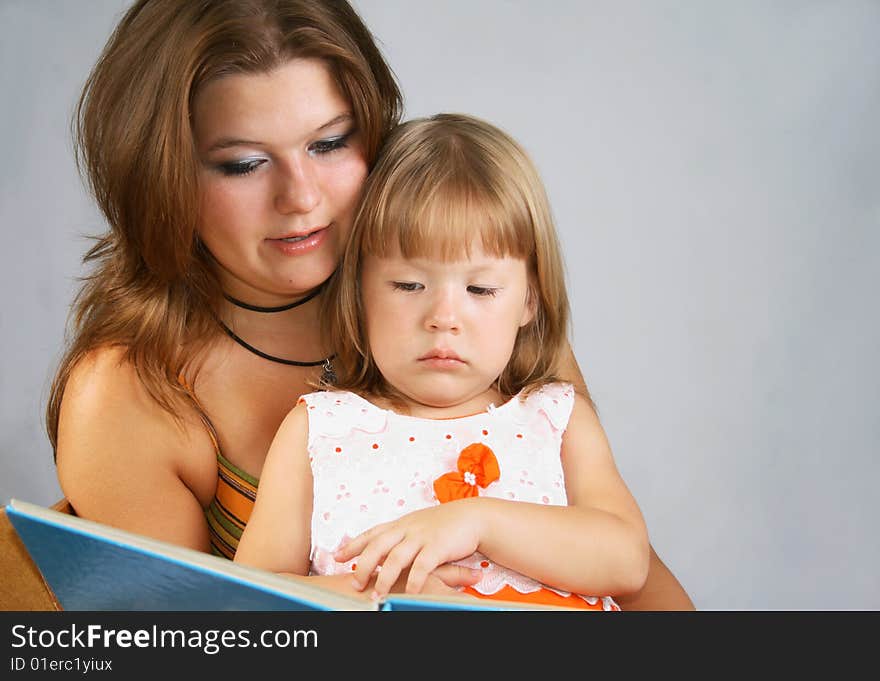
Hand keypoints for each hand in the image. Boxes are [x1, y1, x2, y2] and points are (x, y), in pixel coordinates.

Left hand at [334, 499, 482, 595]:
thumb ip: (401, 536)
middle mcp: (407, 528)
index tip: (337, 556)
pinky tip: (409, 593)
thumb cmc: (445, 524)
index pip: (372, 533)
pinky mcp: (437, 546)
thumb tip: (382, 551)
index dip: (353, 545)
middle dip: (363, 565)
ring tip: (376, 596)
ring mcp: (421, 537)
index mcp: (401, 524)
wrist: (472, 517)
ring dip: (384, 579)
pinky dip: (414, 581)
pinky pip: (422, 566)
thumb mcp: (418, 525)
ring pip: (395, 558)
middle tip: (355, 583)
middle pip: (377, 546)